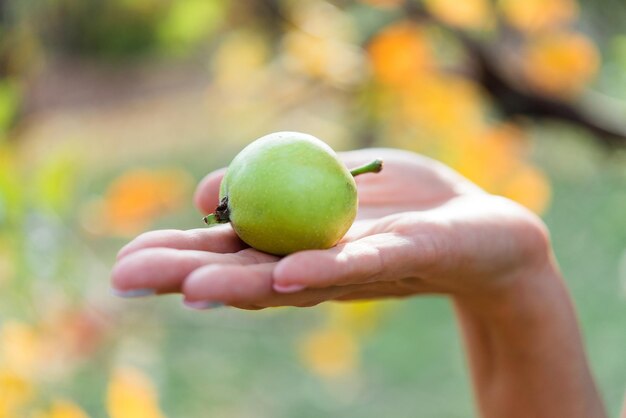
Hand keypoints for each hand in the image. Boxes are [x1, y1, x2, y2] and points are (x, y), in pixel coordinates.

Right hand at [111, 148, 550, 309]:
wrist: (488, 233)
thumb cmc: (408, 207)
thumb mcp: (335, 174)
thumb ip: (276, 178)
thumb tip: (206, 192)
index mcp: (297, 247)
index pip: (229, 255)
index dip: (179, 259)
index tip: (126, 260)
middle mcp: (319, 268)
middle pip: (247, 275)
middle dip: (188, 278)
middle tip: (125, 280)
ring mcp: (360, 270)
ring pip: (294, 280)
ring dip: (242, 285)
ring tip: (190, 290)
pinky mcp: (408, 259)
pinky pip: (360, 265)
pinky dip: (321, 269)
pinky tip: (286, 274)